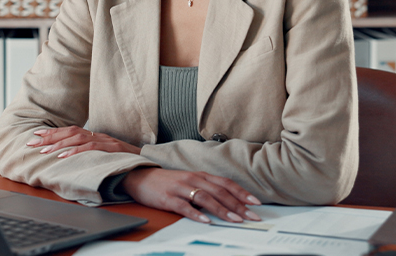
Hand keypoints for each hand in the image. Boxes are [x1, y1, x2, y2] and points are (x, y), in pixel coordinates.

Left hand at [26, 126, 140, 156]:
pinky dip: (74, 151)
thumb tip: (72, 159)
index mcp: (96, 136)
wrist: (146, 164)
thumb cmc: (125, 162)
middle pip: (70, 131)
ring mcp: (105, 140)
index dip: (53, 132)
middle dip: (49, 136)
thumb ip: (91, 154)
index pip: (70, 131)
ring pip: (77, 138)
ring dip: (58, 144)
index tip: (37, 135)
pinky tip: (62, 156)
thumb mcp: (105, 156)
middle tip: (32, 142)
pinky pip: (89, 147)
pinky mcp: (110, 148)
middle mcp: (98, 135)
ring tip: (43, 150)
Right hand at [121, 167, 261, 223]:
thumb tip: (228, 202)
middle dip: (238, 205)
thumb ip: (206, 188)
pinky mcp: (168, 198)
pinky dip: (196, 214)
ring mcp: (180, 188)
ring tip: (234, 220)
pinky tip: (205, 221)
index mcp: (199, 175)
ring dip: (221, 210)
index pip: (225, 183)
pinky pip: (184, 206)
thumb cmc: (167, 181)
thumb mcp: (189, 181)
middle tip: (252, 216)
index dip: (241, 193)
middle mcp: (192, 179)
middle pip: (219, 192)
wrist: (140, 177)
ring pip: (205, 198)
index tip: (256, 203)